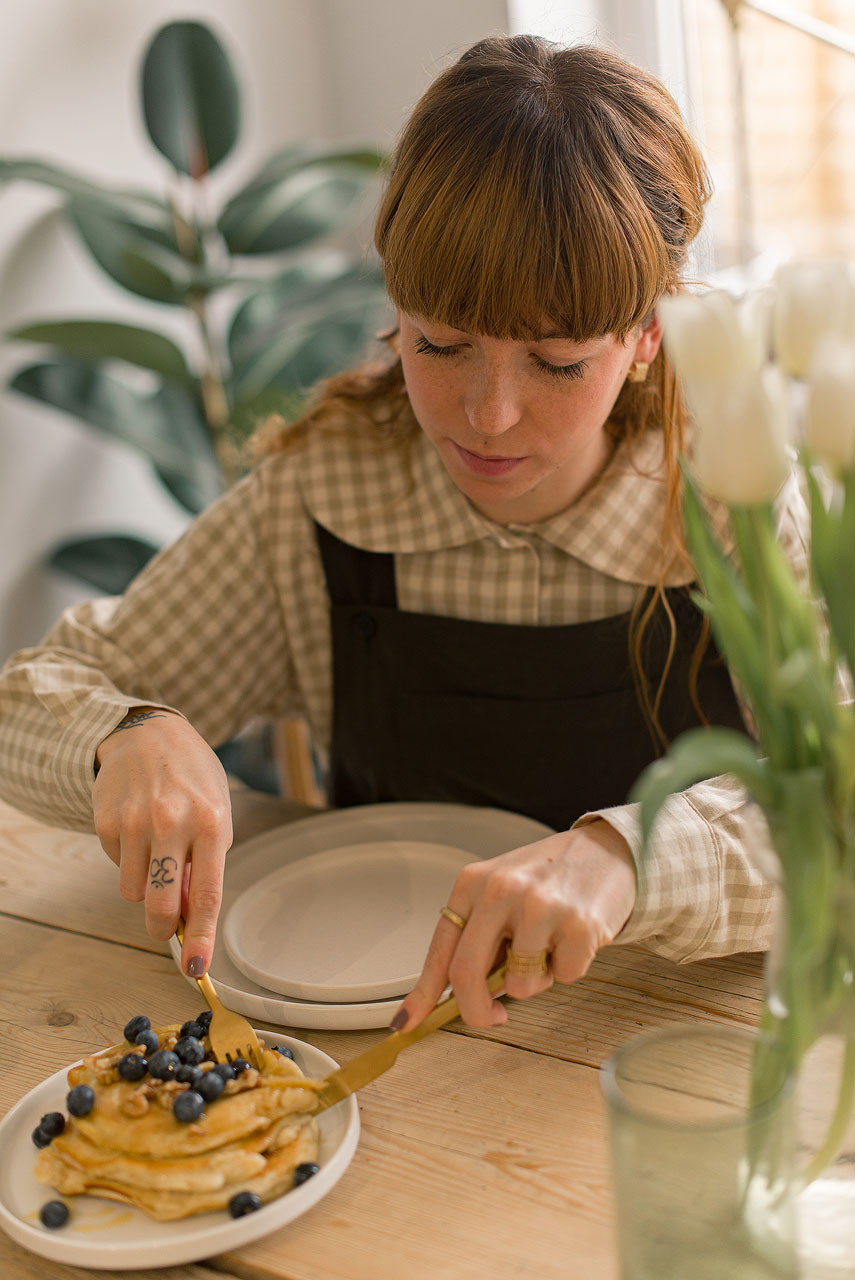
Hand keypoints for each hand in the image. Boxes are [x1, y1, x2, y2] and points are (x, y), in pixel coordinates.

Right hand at [93, 708, 232, 976]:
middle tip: (163, 928)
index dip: (200, 937)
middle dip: (161, 927)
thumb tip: (187, 916)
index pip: (206, 894)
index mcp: (212, 824)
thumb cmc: (193, 781)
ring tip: (156, 853)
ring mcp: (136, 822)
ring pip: (132, 892)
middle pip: (159, 904)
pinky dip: (127, 860)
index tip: (196, 968)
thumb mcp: (216, 815)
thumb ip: (206, 864)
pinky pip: (115, 866)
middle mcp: (173, 823)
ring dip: (143, 886)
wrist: (151, 736)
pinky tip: (137, 831)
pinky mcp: (107, 821)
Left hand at [394, 821, 636, 1029]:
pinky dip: (569, 969)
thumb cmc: (550, 878)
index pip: (440, 948)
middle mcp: (501, 891)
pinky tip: (575, 938)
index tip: (407, 1023)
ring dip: (536, 980)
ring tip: (549, 945)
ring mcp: (539, 907)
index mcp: (473, 883)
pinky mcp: (578, 925)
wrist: (609, 852)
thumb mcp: (503, 891)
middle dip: (476, 1011)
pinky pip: (563, 978)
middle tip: (492, 1017)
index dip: (422, 993)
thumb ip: (479, 936)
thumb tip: (454, 995)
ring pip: (519, 986)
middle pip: (466, 974)